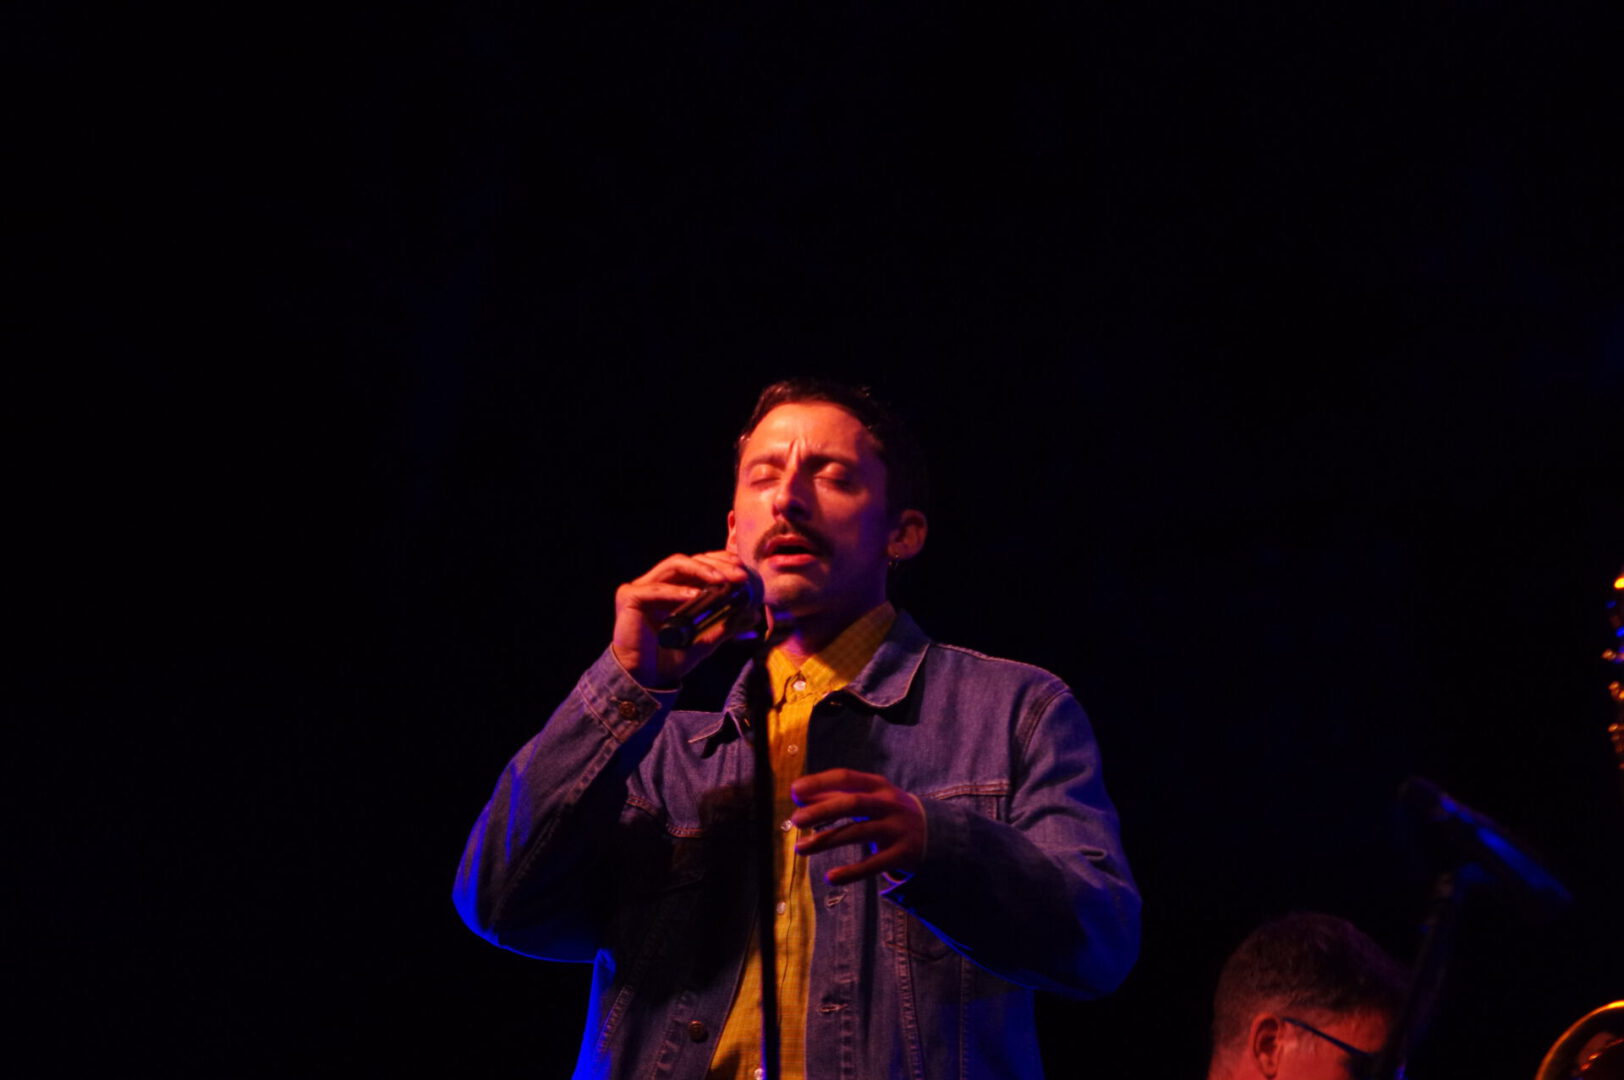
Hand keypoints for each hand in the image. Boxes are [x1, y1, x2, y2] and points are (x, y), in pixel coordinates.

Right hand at [612, 550, 758, 686]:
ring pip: (674, 564)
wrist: (647, 681)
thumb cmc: (672, 659)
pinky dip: (677, 591)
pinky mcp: (629, 597)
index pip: (699, 565)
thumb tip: (754, 614)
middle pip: (690, 561)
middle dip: (717, 565)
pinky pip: (656, 589)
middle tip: (740, 574)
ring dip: (701, 569)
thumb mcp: (707, 639)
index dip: (722, 562)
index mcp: (673, 588)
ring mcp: (642, 588)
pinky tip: (695, 595)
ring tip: (721, 580)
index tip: (744, 571)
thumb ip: (727, 624)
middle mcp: (657, 583)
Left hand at [790, 769, 926, 885]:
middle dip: (823, 811)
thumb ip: (832, 795)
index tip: (794, 791)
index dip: (820, 782)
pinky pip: (874, 864)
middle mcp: (888, 803)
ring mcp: (896, 828)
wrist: (932, 832)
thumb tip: (797, 794)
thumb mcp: (866, 797)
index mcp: (877, 785)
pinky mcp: (902, 854)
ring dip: (827, 840)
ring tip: (801, 847)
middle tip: (796, 819)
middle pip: (853, 803)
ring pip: (859, 833)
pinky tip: (830, 877)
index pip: (846, 777)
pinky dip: (852, 872)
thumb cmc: (885, 811)